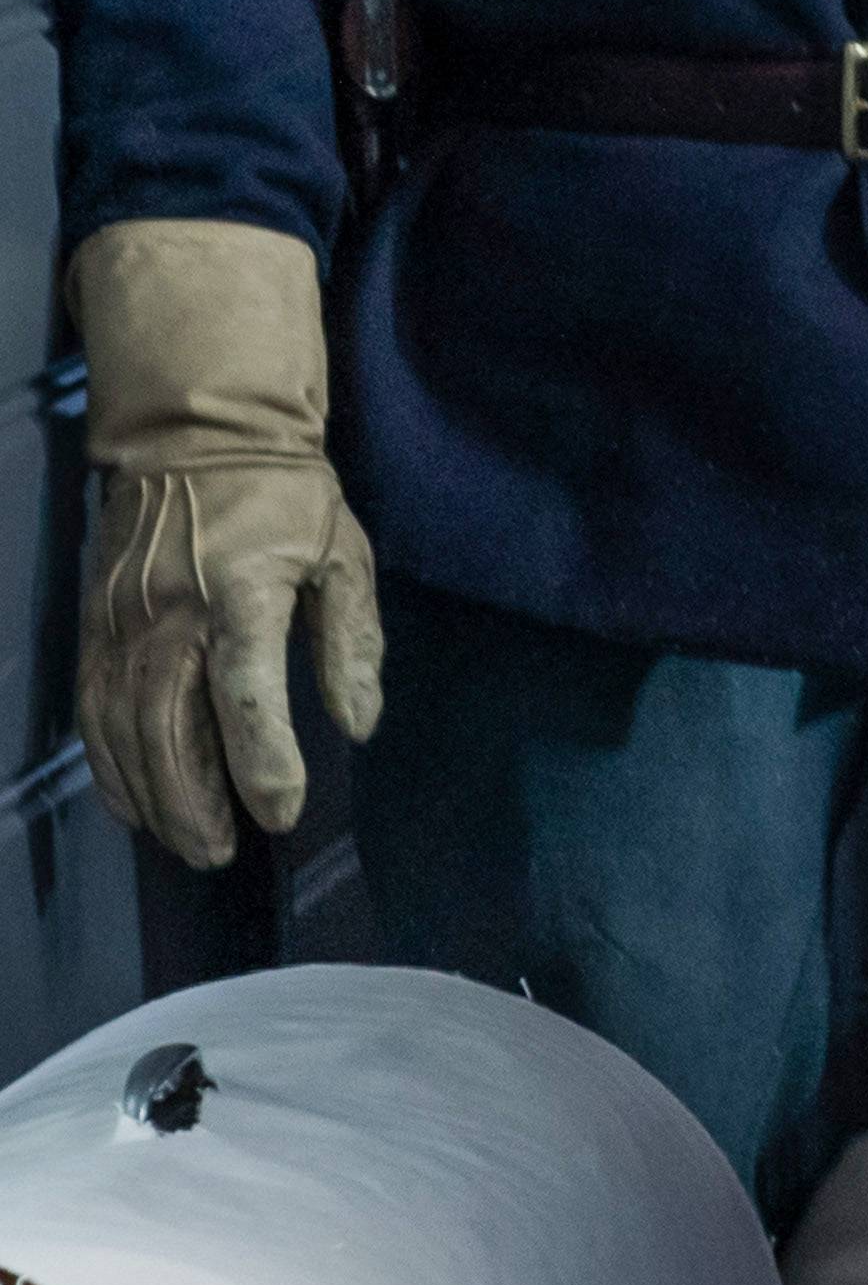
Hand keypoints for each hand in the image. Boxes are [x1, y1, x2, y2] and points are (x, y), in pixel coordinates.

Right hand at [66, 218, 384, 868]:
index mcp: (240, 596)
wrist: (193, 432)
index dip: (264, 764)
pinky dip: (108, 763)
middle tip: (222, 853)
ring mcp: (120, 625)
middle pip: (168, 731)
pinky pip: (92, 709)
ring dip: (150, 795)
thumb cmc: (284, 493)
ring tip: (184, 841)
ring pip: (122, 731)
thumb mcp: (342, 553)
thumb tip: (358, 722)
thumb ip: (351, 641)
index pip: (246, 698)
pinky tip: (133, 800)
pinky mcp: (93, 627)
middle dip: (194, 803)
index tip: (282, 812)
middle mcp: (168, 618)